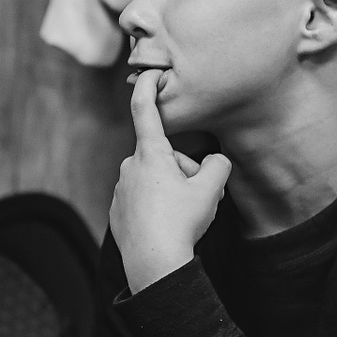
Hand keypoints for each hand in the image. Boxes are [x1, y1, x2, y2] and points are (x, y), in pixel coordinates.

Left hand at [109, 69, 230, 293]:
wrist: (154, 264)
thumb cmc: (181, 223)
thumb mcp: (211, 190)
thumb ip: (219, 166)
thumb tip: (215, 162)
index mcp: (150, 155)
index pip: (145, 110)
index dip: (148, 87)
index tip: (151, 73)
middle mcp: (130, 167)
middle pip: (164, 156)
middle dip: (185, 169)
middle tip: (198, 196)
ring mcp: (121, 189)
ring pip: (155, 179)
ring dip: (172, 189)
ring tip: (182, 216)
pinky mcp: (118, 210)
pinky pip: (144, 199)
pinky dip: (157, 207)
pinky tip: (166, 226)